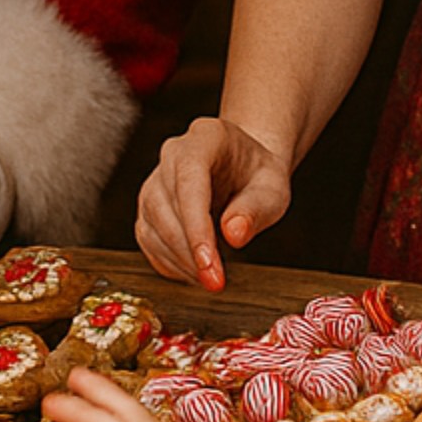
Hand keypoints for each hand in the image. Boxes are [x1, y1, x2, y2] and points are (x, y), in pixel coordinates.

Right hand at [135, 118, 289, 290]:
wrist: (246, 171)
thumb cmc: (259, 177)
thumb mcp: (273, 189)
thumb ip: (255, 209)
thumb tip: (233, 234)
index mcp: (205, 139)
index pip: (190, 182)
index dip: (195, 225)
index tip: (208, 262)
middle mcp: (173, 155)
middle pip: (166, 206)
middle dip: (189, 252)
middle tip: (216, 282)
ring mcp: (156, 181)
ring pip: (152, 225)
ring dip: (179, 260)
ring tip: (211, 278)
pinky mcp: (149, 208)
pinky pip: (149, 239)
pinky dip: (169, 262)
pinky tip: (194, 272)